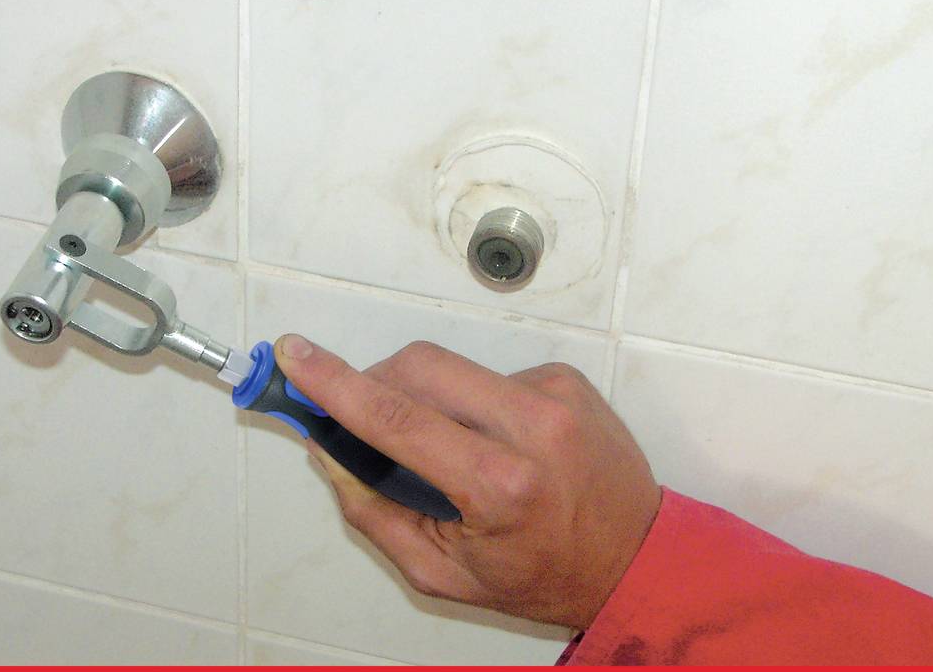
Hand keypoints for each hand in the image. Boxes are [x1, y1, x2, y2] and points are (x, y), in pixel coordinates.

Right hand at [273, 334, 660, 629]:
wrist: (635, 558)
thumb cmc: (541, 576)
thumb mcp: (443, 573)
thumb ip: (373, 513)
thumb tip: (330, 450)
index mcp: (499, 485)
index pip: (396, 419)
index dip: (336, 384)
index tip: (297, 355)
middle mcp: (532, 427)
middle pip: (419, 369)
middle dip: (374, 382)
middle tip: (358, 413)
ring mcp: (554, 395)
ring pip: (452, 366)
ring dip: (426, 396)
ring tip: (447, 447)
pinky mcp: (565, 378)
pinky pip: (489, 373)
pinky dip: (471, 400)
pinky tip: (491, 439)